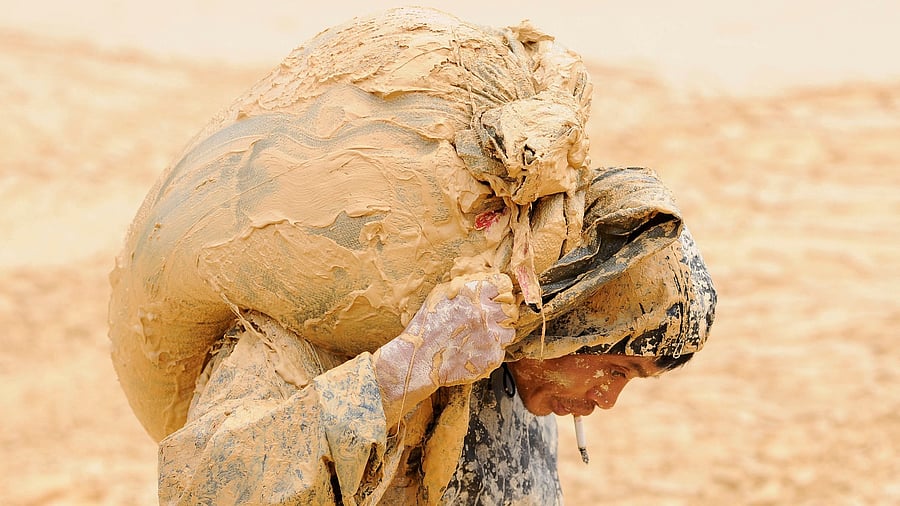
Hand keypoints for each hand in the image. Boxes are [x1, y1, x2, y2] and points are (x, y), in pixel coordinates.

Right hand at [374, 273, 517, 424]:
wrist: (419, 359)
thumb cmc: (426, 327)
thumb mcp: (439, 296)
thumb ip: (464, 287)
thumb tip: (483, 282)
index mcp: (473, 294)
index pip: (503, 285)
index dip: (500, 292)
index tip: (497, 297)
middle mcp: (484, 312)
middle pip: (510, 308)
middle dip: (502, 313)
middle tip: (489, 320)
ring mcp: (490, 336)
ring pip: (509, 331)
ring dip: (499, 333)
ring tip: (481, 337)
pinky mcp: (492, 356)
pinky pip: (501, 350)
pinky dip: (491, 350)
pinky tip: (475, 350)